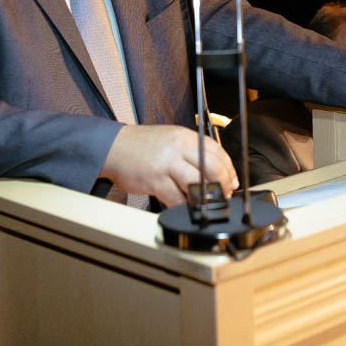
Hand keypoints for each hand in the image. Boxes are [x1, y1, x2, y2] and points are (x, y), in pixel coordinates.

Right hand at [101, 124, 238, 206]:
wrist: (114, 146)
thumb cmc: (143, 145)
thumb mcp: (172, 139)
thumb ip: (192, 152)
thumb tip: (216, 172)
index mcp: (186, 136)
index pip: (217, 152)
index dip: (229, 170)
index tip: (232, 182)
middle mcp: (179, 148)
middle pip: (212, 168)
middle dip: (222, 185)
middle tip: (223, 196)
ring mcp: (167, 164)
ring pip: (197, 184)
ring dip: (205, 199)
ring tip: (206, 205)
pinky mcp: (155, 180)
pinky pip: (177, 199)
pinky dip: (184, 207)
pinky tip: (185, 208)